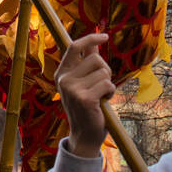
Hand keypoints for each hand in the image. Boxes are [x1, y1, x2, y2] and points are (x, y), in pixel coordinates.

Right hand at [56, 33, 113, 158]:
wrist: (84, 134)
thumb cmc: (87, 106)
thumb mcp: (83, 83)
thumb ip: (87, 63)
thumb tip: (94, 44)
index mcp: (61, 73)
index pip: (74, 47)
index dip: (90, 39)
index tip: (104, 36)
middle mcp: (64, 79)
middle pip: (95, 59)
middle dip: (105, 70)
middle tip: (102, 85)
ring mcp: (72, 89)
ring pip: (103, 72)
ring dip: (108, 83)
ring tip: (101, 95)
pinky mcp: (84, 98)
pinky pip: (107, 84)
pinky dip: (110, 92)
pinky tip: (104, 101)